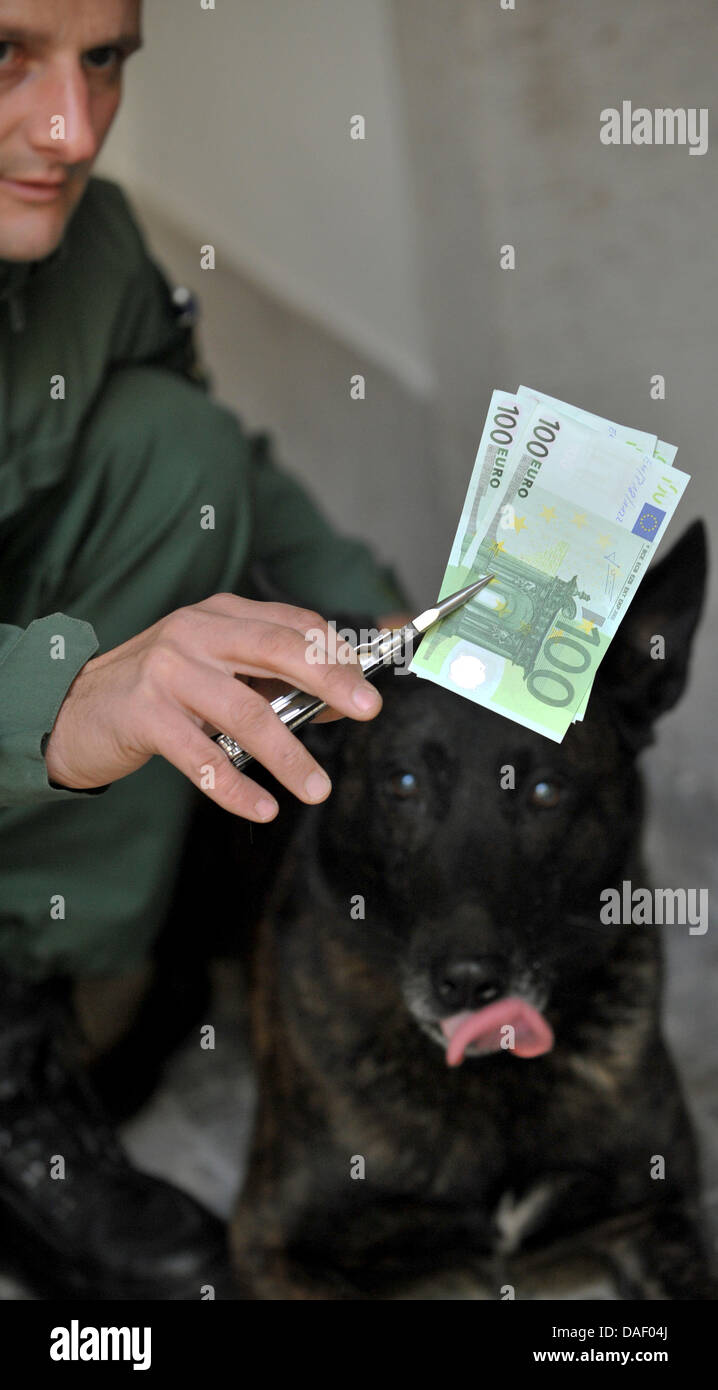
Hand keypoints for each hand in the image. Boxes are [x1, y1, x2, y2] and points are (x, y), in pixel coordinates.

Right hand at [44, 594, 383, 821]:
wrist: (74, 710)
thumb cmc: (157, 692)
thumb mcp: (213, 668)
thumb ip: (266, 677)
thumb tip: (334, 701)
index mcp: (220, 614)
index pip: (292, 624)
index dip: (335, 654)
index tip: (365, 686)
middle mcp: (195, 632)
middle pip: (277, 650)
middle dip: (330, 680)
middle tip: (367, 710)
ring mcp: (168, 671)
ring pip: (246, 713)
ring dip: (289, 756)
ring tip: (317, 788)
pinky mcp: (145, 715)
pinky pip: (203, 758)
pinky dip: (237, 788)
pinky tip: (264, 808)